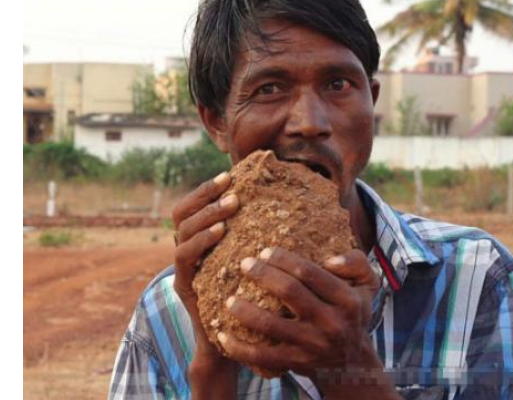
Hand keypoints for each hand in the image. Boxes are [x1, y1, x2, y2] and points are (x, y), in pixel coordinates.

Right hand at [171, 172, 239, 388]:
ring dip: (206, 215)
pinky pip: (183, 258)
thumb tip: (285, 205)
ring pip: (181, 232)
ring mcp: (182, 269)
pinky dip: (200, 241)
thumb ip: (256, 236)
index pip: (193, 207)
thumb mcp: (252, 260)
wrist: (236, 340)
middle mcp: (187, 252)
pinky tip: (220, 233)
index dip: (206, 190)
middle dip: (204, 196)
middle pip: (182, 214)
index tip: (229, 176)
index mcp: (200, 242)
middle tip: (231, 188)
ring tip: (231, 205)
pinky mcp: (183, 286)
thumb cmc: (253, 296)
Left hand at [217, 247, 381, 378]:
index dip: (284, 259)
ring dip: (245, 311)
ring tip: (229, 299)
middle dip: (263, 274)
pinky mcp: (296, 363)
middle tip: (244, 264)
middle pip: (289, 292)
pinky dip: (240, 348)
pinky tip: (223, 335)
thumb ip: (356, 263)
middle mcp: (331, 323)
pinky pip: (262, 357)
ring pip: (271, 325)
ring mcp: (312, 346)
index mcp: (347, 300)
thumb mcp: (367, 286)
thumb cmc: (353, 314)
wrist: (352, 364)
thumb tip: (330, 259)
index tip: (264, 251)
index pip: (311, 273)